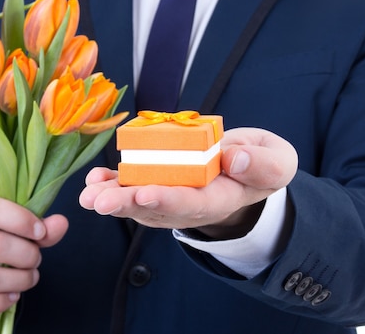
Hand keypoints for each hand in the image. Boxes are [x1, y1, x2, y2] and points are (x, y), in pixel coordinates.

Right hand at [0, 196, 68, 324]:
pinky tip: (14, 294)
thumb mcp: (11, 229)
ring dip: (20, 279)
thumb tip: (61, 223)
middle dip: (26, 254)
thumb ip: (39, 226)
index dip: (20, 219)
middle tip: (36, 258)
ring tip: (30, 276)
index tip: (41, 231)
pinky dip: (3, 301)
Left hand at [79, 127, 297, 238]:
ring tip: (87, 195)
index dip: (168, 200)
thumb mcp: (277, 161)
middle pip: (157, 208)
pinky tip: (94, 178)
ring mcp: (173, 195)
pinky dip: (112, 183)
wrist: (246, 169)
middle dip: (126, 204)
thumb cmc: (261, 164)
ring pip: (139, 200)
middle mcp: (193, 203)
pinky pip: (134, 186)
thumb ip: (262, 163)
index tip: (144, 194)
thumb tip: (233, 158)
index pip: (194, 203)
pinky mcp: (160, 183)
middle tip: (98, 202)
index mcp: (222, 197)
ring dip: (112, 197)